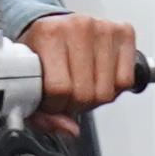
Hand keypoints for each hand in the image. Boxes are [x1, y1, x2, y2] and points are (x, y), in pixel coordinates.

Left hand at [22, 13, 141, 128]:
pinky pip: (125, 81)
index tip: (52, 101)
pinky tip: (100, 78)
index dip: (55, 106)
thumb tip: (69, 129)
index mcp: (49, 34)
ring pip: (106, 91)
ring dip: (95, 97)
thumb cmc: (42, 53)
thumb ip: (41, 113)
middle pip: (85, 93)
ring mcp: (103, 27)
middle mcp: (78, 26)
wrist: (54, 27)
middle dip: (76, 104)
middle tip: (68, 95)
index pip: (60, 89)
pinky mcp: (124, 32)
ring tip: (83, 86)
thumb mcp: (29, 80)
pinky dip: (114, 87)